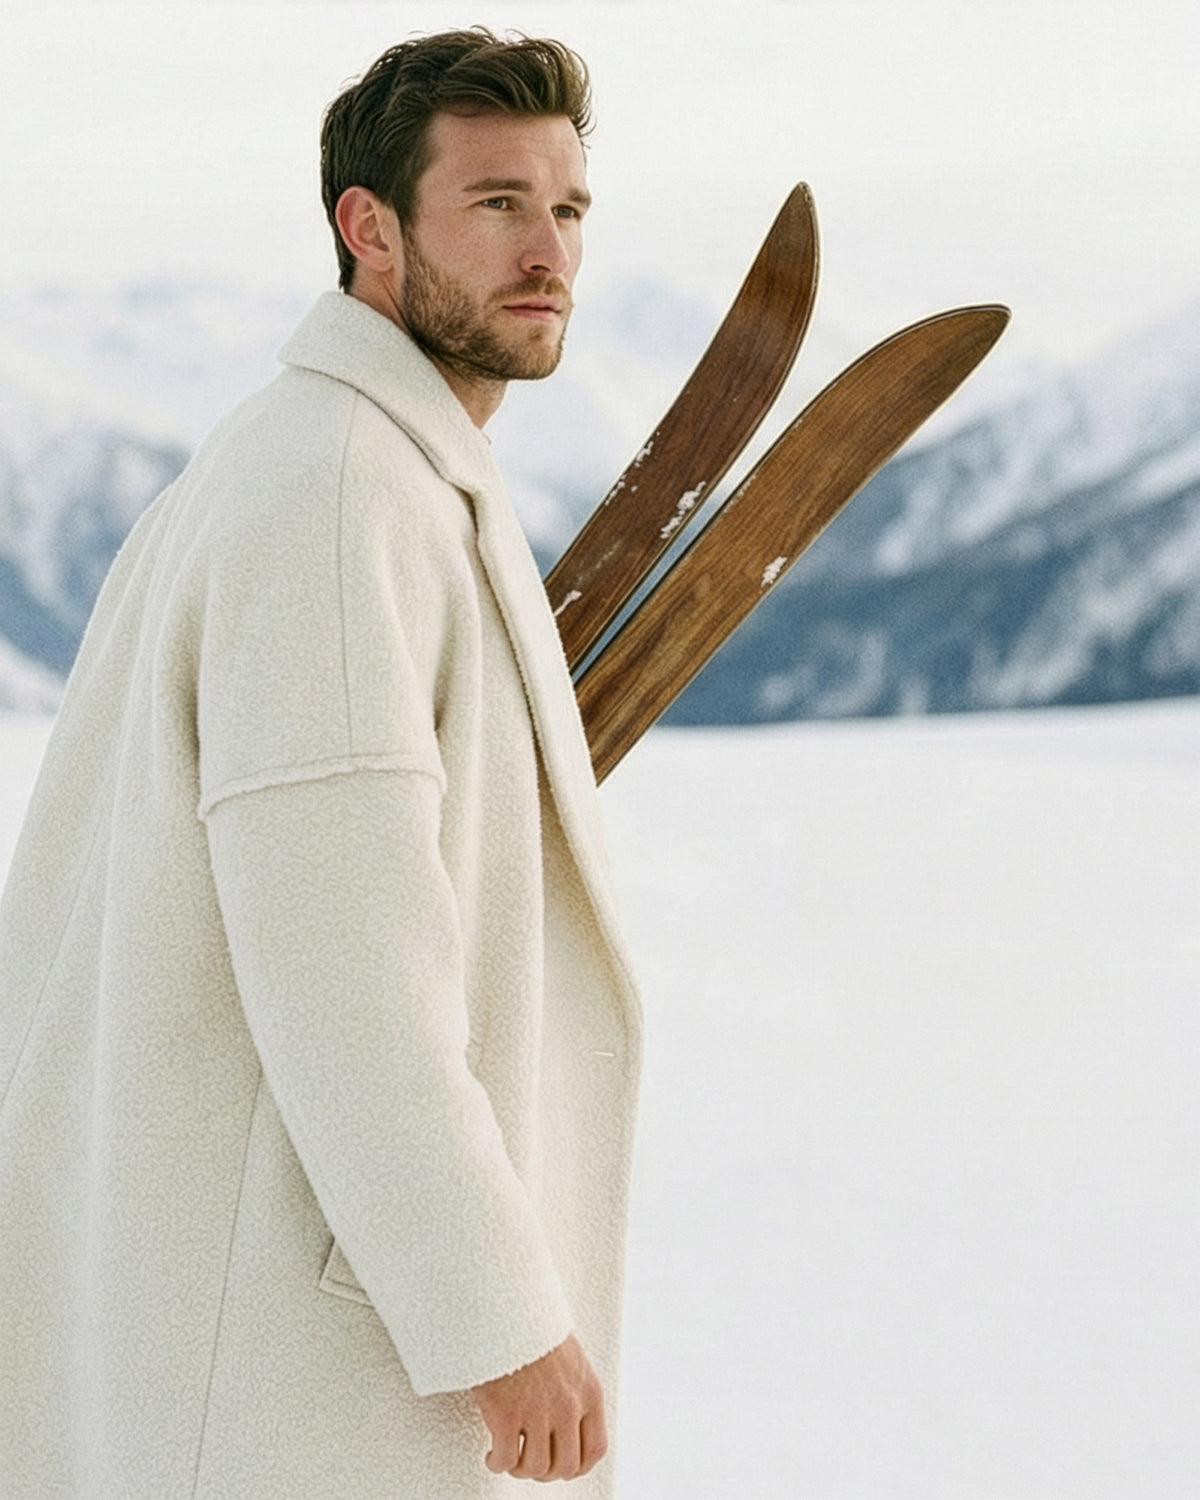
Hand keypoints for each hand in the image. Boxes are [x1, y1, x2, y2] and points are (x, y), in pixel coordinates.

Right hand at [470, 1333, 607, 1481]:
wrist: (505, 1304)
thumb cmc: (532, 1327)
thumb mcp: (570, 1356)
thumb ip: (574, 1390)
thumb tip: (568, 1423)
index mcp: (588, 1391)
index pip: (595, 1449)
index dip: (576, 1466)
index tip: (558, 1463)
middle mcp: (568, 1405)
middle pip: (565, 1466)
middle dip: (545, 1470)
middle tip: (528, 1459)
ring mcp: (538, 1410)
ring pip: (535, 1468)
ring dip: (519, 1468)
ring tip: (508, 1454)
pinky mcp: (506, 1413)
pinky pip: (505, 1460)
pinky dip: (497, 1463)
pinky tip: (491, 1453)